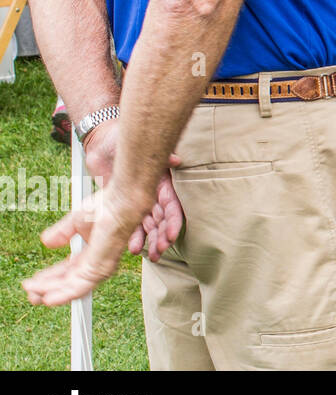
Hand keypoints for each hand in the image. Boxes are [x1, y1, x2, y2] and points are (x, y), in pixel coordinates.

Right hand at [21, 184, 153, 305]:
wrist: (116, 204)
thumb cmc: (106, 207)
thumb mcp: (75, 221)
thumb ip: (61, 233)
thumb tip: (46, 242)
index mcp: (91, 253)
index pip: (67, 271)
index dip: (49, 278)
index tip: (32, 282)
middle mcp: (96, 262)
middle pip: (68, 282)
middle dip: (48, 289)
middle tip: (31, 295)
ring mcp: (99, 266)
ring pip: (72, 287)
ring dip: (51, 292)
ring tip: (34, 297)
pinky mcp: (101, 268)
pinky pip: (80, 286)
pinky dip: (64, 294)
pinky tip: (49, 299)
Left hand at [82, 121, 182, 257]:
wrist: (100, 143)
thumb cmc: (124, 142)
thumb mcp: (143, 149)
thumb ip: (162, 157)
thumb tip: (176, 160)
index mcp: (162, 182)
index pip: (172, 206)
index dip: (173, 221)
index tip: (172, 234)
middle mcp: (153, 194)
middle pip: (161, 220)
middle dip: (161, 236)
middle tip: (159, 249)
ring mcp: (138, 200)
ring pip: (148, 225)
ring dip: (149, 239)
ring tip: (146, 252)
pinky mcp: (122, 204)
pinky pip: (130, 224)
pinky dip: (133, 236)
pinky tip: (132, 246)